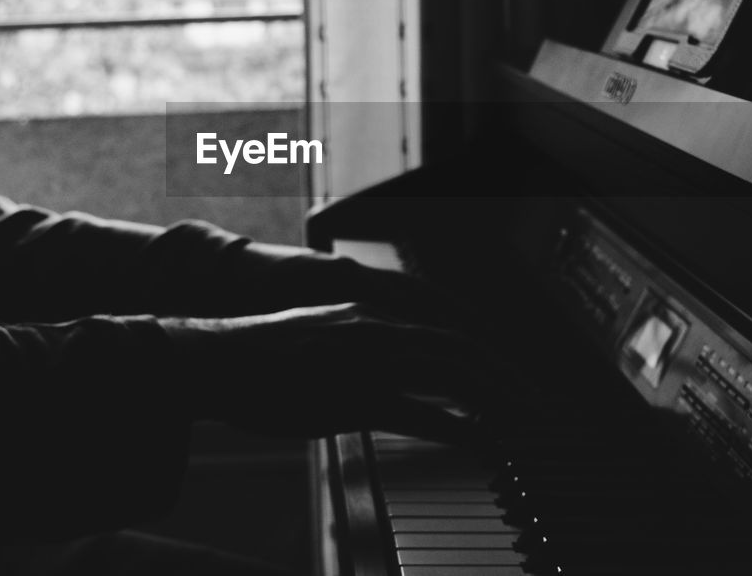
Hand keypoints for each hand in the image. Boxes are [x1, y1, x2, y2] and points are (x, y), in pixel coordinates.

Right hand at [161, 303, 511, 441]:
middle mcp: (376, 327)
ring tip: (523, 417)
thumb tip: (391, 373)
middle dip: (505, 374)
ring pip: (450, 373)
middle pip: (460, 348)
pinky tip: (480, 438)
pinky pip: (417, 411)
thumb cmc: (263, 357)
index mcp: (370, 313)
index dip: (484, 350)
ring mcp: (367, 359)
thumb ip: (363, 349)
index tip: (511, 371)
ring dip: (494, 395)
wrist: (217, 358)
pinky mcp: (352, 395)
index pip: (443, 328)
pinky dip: (455, 424)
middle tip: (534, 400)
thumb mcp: (323, 339)